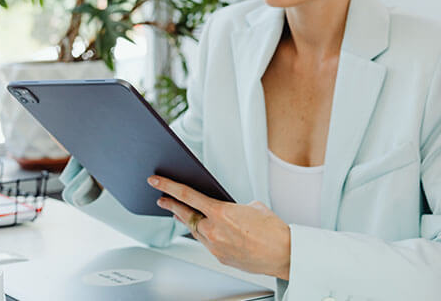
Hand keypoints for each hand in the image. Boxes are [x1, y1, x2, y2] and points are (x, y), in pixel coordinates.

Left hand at [147, 175, 291, 279]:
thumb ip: (234, 207)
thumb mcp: (254, 207)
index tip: (157, 182)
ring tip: (181, 213)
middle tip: (161, 200)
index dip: (168, 187)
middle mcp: (214, 230)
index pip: (187, 196)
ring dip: (189, 221)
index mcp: (221, 213)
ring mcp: (215, 246)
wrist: (283, 253)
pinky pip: (206, 243)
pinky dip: (205, 235)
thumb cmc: (273, 230)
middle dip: (172, 206)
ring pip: (195, 231)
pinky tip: (207, 231)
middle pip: (186, 215)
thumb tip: (228, 212)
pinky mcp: (220, 257)